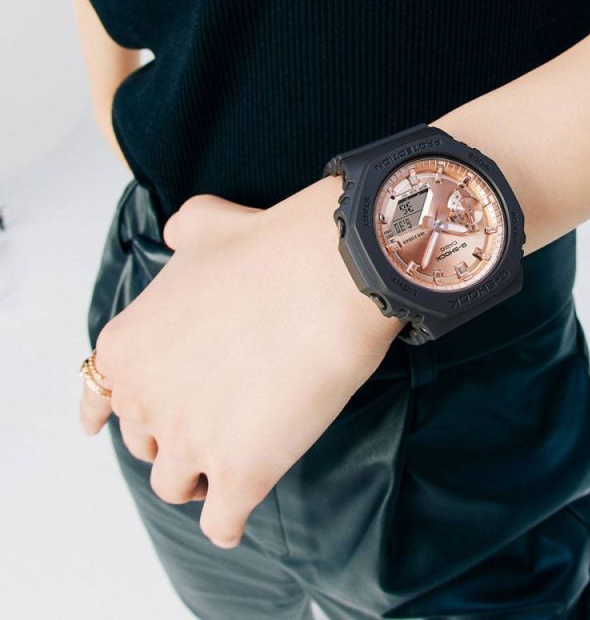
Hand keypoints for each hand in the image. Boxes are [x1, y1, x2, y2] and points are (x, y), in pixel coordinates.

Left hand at [79, 176, 402, 546]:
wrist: (330, 274)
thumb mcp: (204, 223)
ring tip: (229, 464)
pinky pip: (222, 523)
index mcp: (128, 347)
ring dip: (199, 479)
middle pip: (143, 444)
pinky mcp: (242, 474)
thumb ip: (179, 234)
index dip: (117, 409)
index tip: (131, 421)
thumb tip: (176, 237)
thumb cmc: (269, 247)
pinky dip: (229, 520)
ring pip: (176, 486)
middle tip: (208, 423)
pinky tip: (244, 504)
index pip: (101, 397)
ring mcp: (191, 442)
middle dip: (170, 437)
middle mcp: (147, 401)